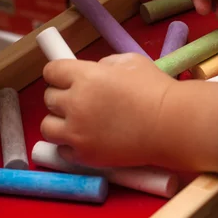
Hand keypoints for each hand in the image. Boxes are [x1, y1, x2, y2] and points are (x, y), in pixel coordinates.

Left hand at [41, 54, 174, 167]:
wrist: (171, 124)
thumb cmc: (156, 90)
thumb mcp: (130, 62)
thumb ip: (105, 64)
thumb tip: (94, 71)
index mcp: (85, 76)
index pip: (51, 71)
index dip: (57, 74)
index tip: (65, 78)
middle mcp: (75, 103)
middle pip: (48, 98)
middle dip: (61, 97)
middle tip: (79, 100)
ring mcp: (77, 132)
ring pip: (47, 126)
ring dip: (59, 122)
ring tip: (77, 122)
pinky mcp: (84, 156)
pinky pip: (62, 150)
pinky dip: (70, 145)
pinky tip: (87, 140)